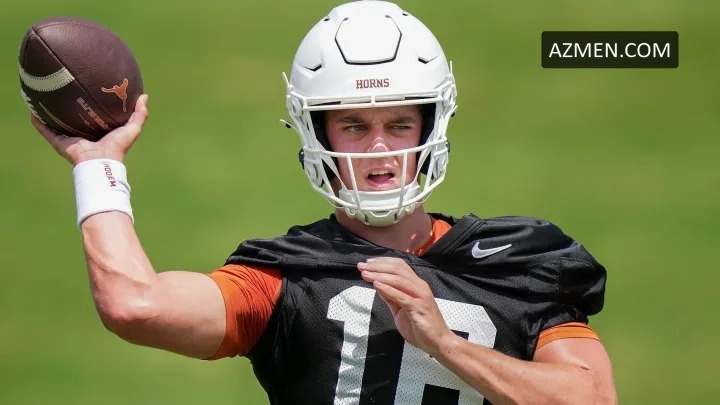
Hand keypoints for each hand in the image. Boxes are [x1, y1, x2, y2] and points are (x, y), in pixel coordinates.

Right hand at [32, 94, 148, 165]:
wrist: (101, 162)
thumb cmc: (117, 147)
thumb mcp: (132, 129)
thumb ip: (139, 114)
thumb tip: (144, 96)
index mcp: (98, 131)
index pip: (93, 115)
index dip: (90, 103)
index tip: (88, 88)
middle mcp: (82, 134)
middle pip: (72, 117)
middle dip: (67, 106)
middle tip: (62, 88)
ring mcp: (69, 138)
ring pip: (56, 122)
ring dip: (48, 112)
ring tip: (41, 95)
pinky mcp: (59, 143)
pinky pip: (45, 130)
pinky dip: (38, 122)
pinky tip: (32, 110)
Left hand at [358, 257, 454, 356]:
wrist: (438, 342)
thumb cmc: (420, 325)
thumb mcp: (400, 309)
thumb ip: (391, 297)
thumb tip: (378, 284)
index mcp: (416, 285)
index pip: (400, 266)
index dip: (383, 262)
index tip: (368, 262)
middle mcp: (420, 286)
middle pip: (397, 269)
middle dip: (377, 266)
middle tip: (361, 266)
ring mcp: (421, 296)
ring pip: (399, 280)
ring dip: (380, 275)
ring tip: (365, 274)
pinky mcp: (419, 308)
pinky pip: (402, 296)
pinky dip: (388, 289)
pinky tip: (377, 285)